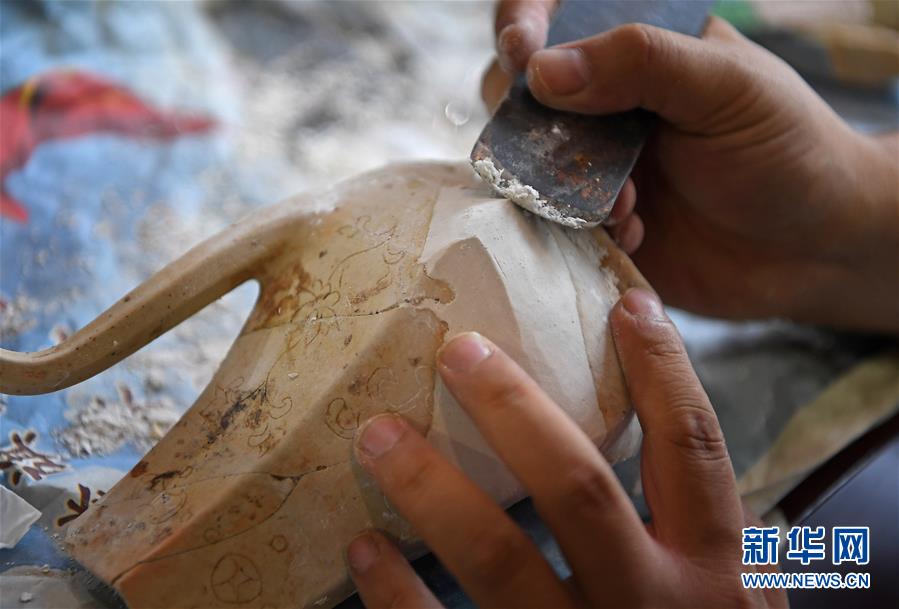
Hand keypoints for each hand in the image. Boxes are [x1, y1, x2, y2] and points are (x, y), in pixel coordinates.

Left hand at [345, 288, 785, 608]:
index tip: (625, 302)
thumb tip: (652, 444)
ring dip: (431, 489)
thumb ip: (702, 540)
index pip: (692, 446)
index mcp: (717, 576)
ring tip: (375, 435)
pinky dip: (398, 596)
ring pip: (500, 559)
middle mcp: (654, 608)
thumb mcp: (731, 607)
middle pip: (577, 486)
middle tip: (457, 348)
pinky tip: (363, 552)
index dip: (662, 368)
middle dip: (514, 408)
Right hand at [484, 4, 898, 332]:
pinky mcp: (594, 225)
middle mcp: (604, 105)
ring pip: (528, 163)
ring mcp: (595, 166)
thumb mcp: (726, 87)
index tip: (521, 53)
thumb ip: (640, 64)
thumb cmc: (784, 149)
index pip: (553, 16)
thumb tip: (542, 70)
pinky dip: (582, 229)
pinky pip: (553, 223)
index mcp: (636, 50)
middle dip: (532, 121)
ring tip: (623, 204)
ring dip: (560, 184)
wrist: (811, 248)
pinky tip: (633, 233)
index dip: (522, 27)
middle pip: (519, 93)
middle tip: (568, 147)